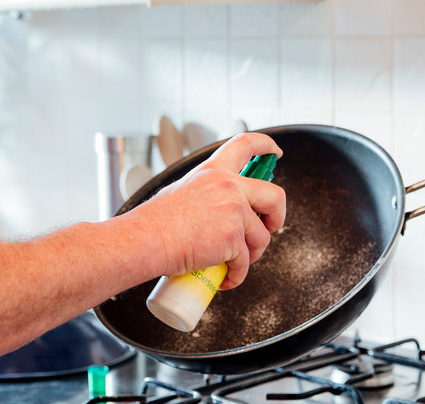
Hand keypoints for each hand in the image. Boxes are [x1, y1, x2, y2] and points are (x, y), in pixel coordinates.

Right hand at [134, 133, 285, 289]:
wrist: (146, 240)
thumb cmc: (155, 222)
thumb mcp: (182, 191)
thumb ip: (205, 193)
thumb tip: (214, 212)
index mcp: (214, 171)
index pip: (246, 145)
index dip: (266, 146)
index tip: (274, 153)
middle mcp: (229, 187)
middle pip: (275, 196)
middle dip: (277, 216)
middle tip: (268, 227)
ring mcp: (234, 212)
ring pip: (262, 237)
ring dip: (252, 254)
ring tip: (233, 263)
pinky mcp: (233, 239)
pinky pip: (245, 263)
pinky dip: (236, 275)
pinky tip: (224, 278)